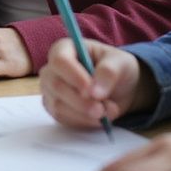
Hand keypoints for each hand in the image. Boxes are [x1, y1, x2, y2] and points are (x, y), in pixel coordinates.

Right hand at [39, 38, 154, 127]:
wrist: (120, 88)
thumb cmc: (117, 67)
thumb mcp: (120, 63)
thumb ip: (109, 72)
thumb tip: (95, 93)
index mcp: (64, 49)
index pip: (60, 61)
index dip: (74, 76)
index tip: (92, 91)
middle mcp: (52, 69)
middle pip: (56, 85)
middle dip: (81, 101)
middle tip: (103, 110)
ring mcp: (50, 90)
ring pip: (58, 105)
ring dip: (85, 114)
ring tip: (109, 112)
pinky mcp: (54, 108)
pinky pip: (63, 118)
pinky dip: (83, 122)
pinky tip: (99, 118)